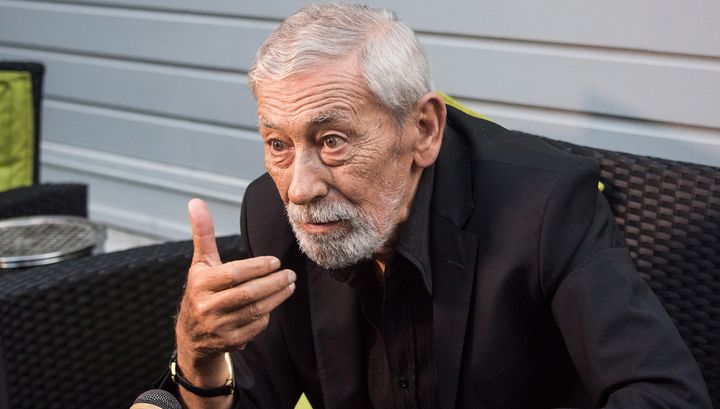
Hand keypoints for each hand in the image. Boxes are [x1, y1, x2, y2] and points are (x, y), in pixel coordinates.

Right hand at [175, 199, 295, 382]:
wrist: (191, 335)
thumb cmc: (201, 290)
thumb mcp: (200, 263)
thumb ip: (203, 234)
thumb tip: (196, 202)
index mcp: (200, 284)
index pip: (234, 275)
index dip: (257, 268)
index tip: (275, 262)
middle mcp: (207, 307)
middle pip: (247, 294)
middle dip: (273, 283)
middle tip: (290, 274)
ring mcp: (219, 327)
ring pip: (255, 311)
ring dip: (277, 297)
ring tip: (290, 285)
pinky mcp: (230, 341)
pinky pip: (256, 326)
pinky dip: (267, 314)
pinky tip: (274, 302)